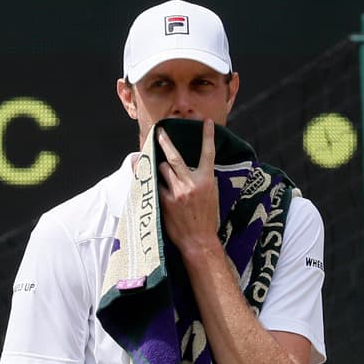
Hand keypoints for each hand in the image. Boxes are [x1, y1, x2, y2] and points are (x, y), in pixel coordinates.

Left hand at [156, 118, 220, 255]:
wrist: (198, 240)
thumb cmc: (207, 218)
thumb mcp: (212, 195)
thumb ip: (203, 178)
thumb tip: (195, 167)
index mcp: (207, 180)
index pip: (208, 153)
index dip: (207, 136)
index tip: (206, 123)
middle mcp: (191, 183)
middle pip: (174, 156)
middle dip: (165, 141)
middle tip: (159, 132)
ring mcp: (176, 192)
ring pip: (162, 169)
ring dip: (160, 167)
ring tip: (161, 171)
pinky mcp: (163, 201)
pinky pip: (155, 184)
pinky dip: (154, 181)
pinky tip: (150, 181)